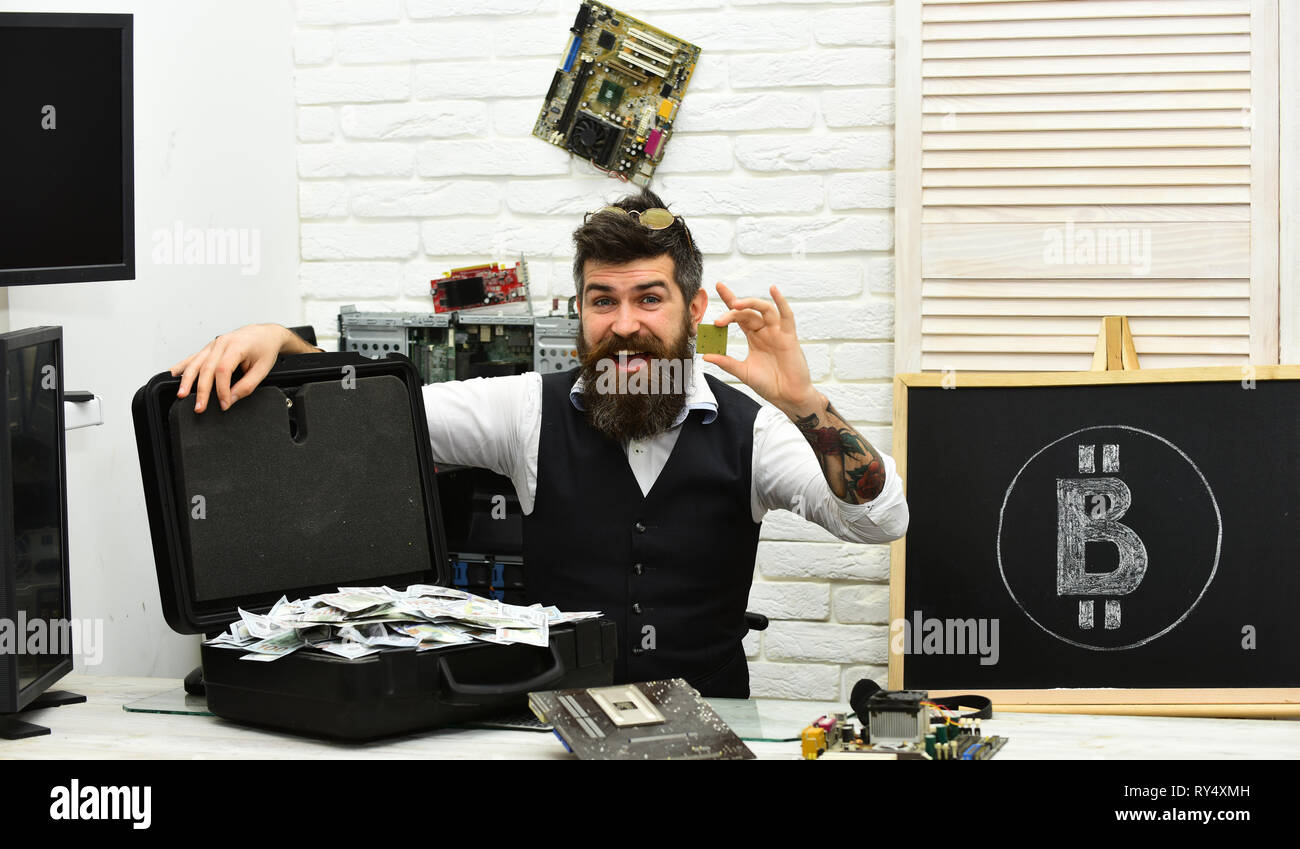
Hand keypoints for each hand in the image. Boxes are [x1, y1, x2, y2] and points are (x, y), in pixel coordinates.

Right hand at [169, 324, 297, 412]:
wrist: (265, 334)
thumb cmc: (265, 348)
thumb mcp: (263, 369)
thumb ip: (247, 386)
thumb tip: (231, 399)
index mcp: (237, 346)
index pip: (223, 370)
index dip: (222, 390)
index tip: (224, 404)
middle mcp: (222, 343)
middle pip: (206, 368)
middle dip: (202, 390)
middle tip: (199, 407)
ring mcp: (213, 344)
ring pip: (196, 362)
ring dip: (187, 380)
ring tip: (181, 394)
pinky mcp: (209, 347)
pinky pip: (193, 357)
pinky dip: (183, 366)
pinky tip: (174, 374)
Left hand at [703, 283, 822, 416]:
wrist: (786, 396)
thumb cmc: (768, 384)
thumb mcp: (743, 372)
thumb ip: (726, 362)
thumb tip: (706, 355)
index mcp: (753, 336)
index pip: (738, 314)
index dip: (729, 300)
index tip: (717, 287)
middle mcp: (764, 330)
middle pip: (747, 312)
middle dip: (732, 310)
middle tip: (719, 320)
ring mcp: (777, 332)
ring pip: (764, 309)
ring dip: (750, 304)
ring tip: (735, 305)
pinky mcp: (789, 336)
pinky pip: (786, 315)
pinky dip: (781, 302)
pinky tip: (773, 290)